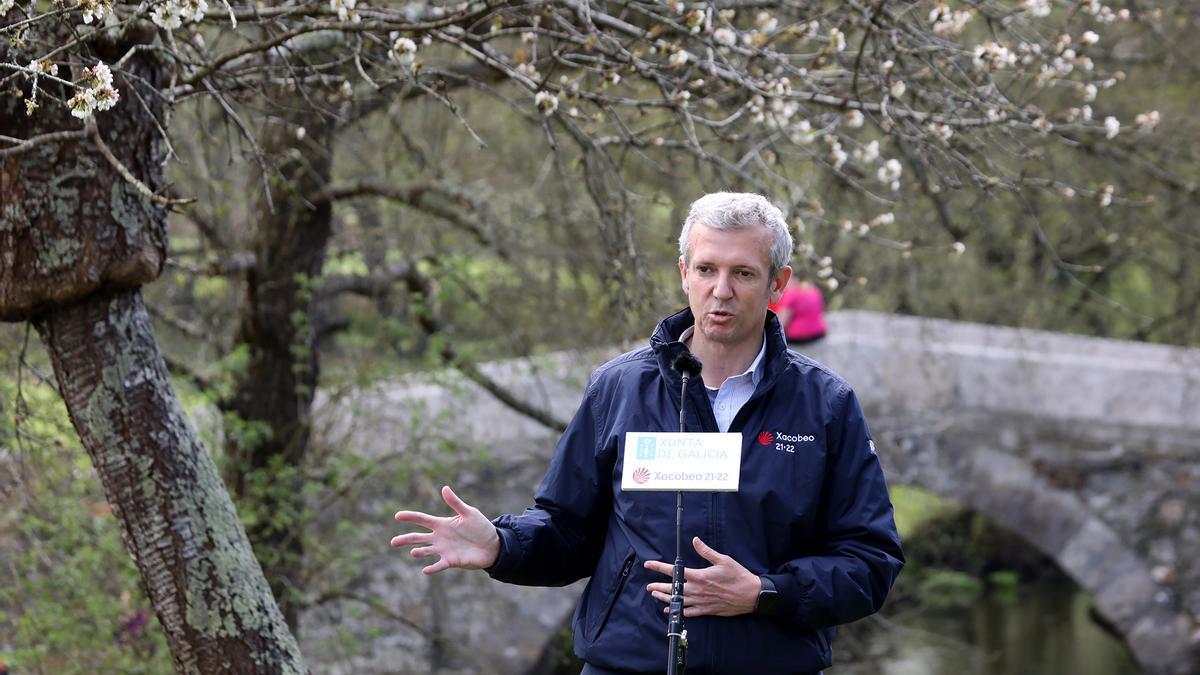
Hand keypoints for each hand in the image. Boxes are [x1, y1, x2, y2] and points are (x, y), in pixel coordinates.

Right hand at [391, 485, 499, 574]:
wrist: (493, 545)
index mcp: (442, 524)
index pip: (422, 520)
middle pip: (418, 538)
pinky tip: (425, 570)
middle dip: (406, 539)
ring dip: (419, 552)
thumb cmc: (481, 527)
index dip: (410, 517)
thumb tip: (444, 488)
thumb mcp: (469, 512)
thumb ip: (455, 503)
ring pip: (426, 551)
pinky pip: (439, 565)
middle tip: (393, 542)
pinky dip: (432, 568)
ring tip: (413, 552)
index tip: (397, 516)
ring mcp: (444, 550)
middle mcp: (439, 538)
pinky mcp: (451, 561)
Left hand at [643, 537, 760, 616]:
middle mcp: (698, 590)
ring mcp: (701, 601)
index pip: (675, 571)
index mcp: (700, 576)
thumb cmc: (738, 576)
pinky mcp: (707, 610)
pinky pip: (689, 612)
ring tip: (655, 596)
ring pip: (678, 602)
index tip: (648, 565)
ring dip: (665, 599)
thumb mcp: (723, 560)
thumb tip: (695, 540)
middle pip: (673, 589)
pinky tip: (670, 611)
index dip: (659, 567)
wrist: (751, 595)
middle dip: (659, 587)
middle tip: (649, 587)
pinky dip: (678, 611)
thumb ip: (706, 551)